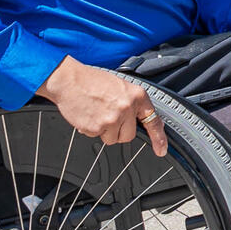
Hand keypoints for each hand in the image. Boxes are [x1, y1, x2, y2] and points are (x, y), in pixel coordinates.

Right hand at [41, 57, 166, 153]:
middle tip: (107, 116)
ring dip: (104, 131)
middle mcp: (127, 108)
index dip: (159, 138)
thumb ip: (132, 103)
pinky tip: (88, 115)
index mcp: (137, 95)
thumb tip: (139, 120)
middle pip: (129, 135)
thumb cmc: (92, 81)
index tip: (161, 150)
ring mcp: (112, 119)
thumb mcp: (120, 86)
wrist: (69, 80)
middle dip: (119, 131)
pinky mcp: (97, 128)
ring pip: (112, 139)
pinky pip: (97, 137)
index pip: (153, 121)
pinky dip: (91, 130)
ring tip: (96, 113)